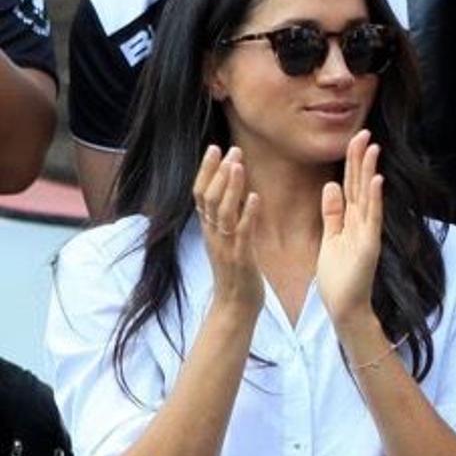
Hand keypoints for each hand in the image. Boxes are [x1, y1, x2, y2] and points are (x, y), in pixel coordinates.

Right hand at [193, 144, 261, 312]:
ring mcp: (225, 247)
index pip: (200, 194)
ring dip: (230, 186)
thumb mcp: (228, 242)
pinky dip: (247, 214)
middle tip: (231, 149)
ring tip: (238, 165)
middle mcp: (213, 235)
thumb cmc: (236, 275)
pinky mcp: (240, 259)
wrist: (235, 308)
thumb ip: (228, 220)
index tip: (214, 147)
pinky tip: (255, 198)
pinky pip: (242, 233)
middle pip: (209, 197)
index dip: (206, 170)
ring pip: (222, 211)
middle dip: (218, 171)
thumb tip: (236, 196)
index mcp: (209, 230)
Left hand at [316, 130, 382, 326]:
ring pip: (368, 196)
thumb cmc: (338, 278)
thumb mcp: (330, 238)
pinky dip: (375, 199)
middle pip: (360, 185)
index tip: (354, 139)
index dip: (351, 163)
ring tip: (372, 148)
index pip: (350, 186)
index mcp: (351, 221)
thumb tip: (330, 185)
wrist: (345, 307)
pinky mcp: (369, 246)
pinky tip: (376, 180)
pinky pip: (372, 218)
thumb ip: (332, 213)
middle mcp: (362, 223)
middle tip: (364, 133)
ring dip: (370, 171)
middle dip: (361, 159)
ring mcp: (367, 233)